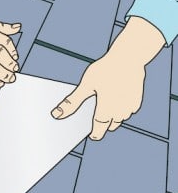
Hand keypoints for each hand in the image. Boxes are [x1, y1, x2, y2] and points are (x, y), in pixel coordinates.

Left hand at [51, 17, 164, 139]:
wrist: (129, 57)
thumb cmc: (106, 69)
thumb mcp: (86, 85)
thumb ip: (72, 102)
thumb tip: (56, 114)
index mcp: (106, 111)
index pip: (99, 131)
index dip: (95, 134)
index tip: (91, 135)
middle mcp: (120, 113)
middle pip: (109, 126)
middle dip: (102, 124)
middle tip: (96, 112)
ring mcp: (130, 108)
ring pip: (119, 119)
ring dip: (112, 116)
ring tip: (105, 102)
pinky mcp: (136, 102)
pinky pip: (127, 111)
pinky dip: (120, 108)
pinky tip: (116, 97)